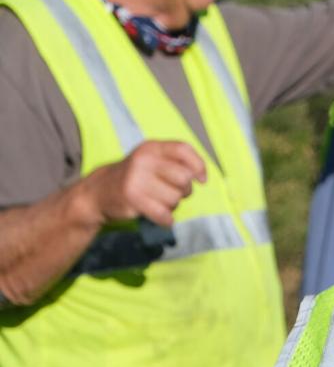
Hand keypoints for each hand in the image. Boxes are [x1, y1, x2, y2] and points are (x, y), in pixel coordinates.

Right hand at [81, 141, 207, 226]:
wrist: (99, 192)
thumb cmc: (135, 177)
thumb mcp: (151, 161)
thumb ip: (176, 162)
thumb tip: (201, 176)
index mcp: (151, 148)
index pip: (183, 149)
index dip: (199, 165)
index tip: (202, 179)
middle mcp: (144, 160)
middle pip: (184, 178)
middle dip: (185, 190)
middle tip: (175, 193)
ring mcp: (136, 179)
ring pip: (175, 198)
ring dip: (173, 205)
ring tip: (160, 202)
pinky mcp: (132, 198)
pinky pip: (163, 213)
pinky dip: (166, 219)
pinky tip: (161, 216)